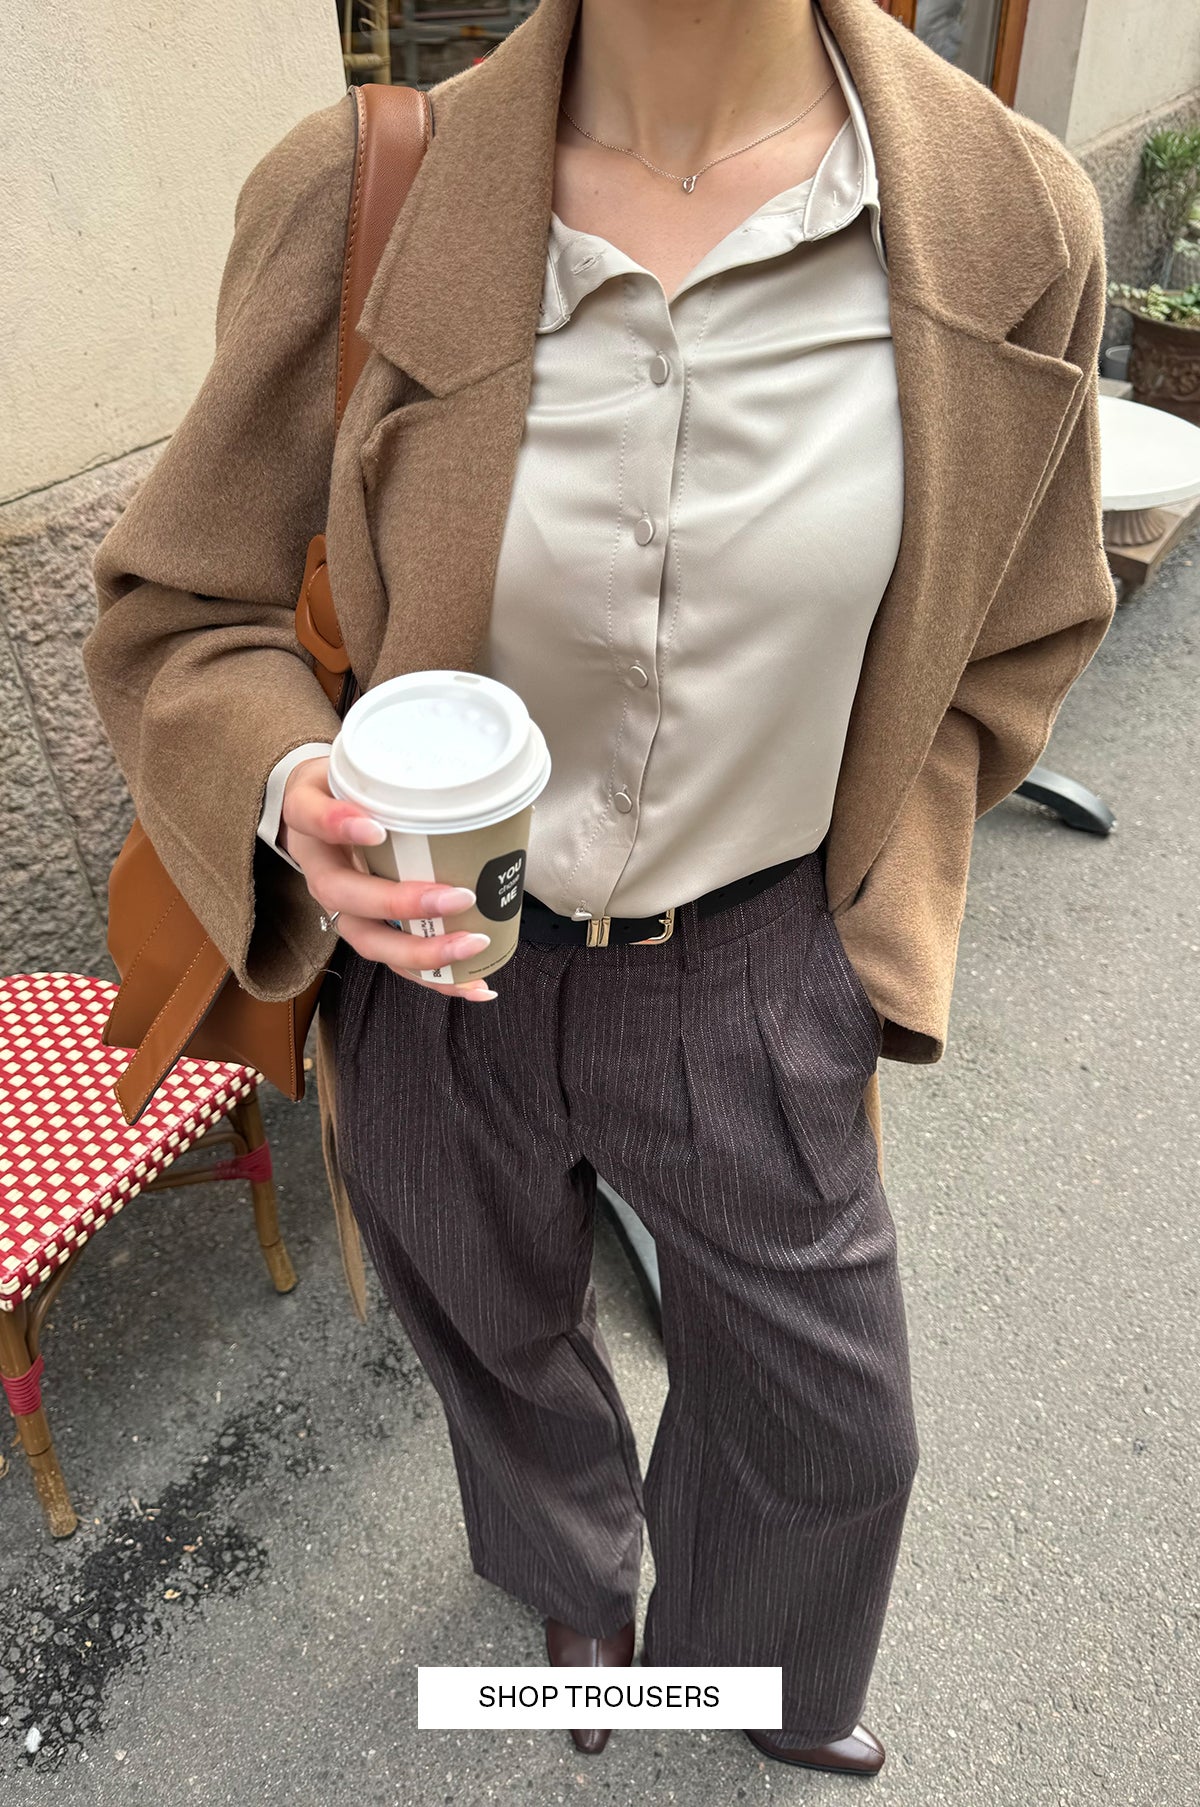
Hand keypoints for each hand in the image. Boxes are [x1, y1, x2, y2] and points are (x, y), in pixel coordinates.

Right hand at [280, 756, 496, 1000]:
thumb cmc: (341, 793)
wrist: (318, 817)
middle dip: (404, 908)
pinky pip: (400, 963)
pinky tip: (477, 987)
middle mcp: (324, 878)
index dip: (340, 826)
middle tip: (457, 898)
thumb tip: (417, 795)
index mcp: (312, 830)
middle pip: (350, 903)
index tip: (374, 827)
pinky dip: (440, 978)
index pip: (315, 823)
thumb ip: (368, 779)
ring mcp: (347, 912)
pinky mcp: (372, 932)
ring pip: (375, 945)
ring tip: (473, 947)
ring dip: (425, 955)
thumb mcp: (344, 772)